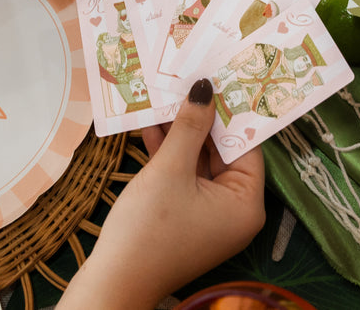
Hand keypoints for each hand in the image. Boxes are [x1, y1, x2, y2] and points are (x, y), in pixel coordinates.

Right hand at [60, 80, 265, 309]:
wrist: (113, 282)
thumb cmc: (148, 230)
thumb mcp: (170, 170)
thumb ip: (190, 127)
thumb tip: (205, 89)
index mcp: (246, 204)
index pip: (246, 145)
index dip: (229, 111)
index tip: (219, 77)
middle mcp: (235, 211)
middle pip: (223, 153)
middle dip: (202, 119)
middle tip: (190, 80)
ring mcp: (210, 217)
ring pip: (200, 163)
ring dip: (182, 134)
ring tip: (168, 95)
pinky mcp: (187, 219)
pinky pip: (185, 178)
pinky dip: (171, 156)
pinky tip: (152, 126)